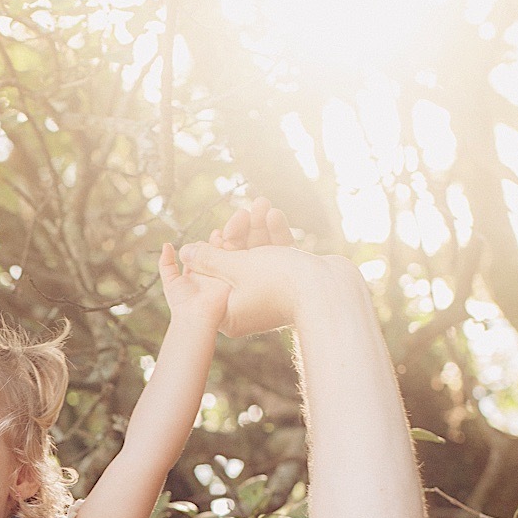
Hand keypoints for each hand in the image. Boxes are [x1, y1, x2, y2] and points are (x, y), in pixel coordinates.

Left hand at [158, 242, 230, 328]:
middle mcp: (209, 274)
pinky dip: (233, 253)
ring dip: (224, 245)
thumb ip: (166, 263)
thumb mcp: (170, 281)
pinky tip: (229, 245)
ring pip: (224, 256)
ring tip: (221, 237)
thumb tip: (166, 244)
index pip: (199, 253)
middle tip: (216, 233)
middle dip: (214, 242)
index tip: (202, 239)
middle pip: (213, 252)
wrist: (196, 316)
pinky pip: (234, 263)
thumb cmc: (182, 303)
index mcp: (196, 273)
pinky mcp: (232, 280)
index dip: (201, 245)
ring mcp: (221, 277)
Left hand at [179, 197, 353, 339]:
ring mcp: (271, 297)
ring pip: (259, 257)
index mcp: (230, 314)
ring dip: (260, 229)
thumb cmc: (280, 283)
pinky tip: (276, 216)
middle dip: (243, 233)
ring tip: (264, 204)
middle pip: (237, 264)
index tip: (218, 232)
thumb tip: (185, 252)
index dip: (215, 251)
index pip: (214, 277)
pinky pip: (277, 259)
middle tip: (246, 210)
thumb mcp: (238, 267)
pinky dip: (276, 238)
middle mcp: (249, 308)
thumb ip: (210, 259)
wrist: (331, 292)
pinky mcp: (289, 285)